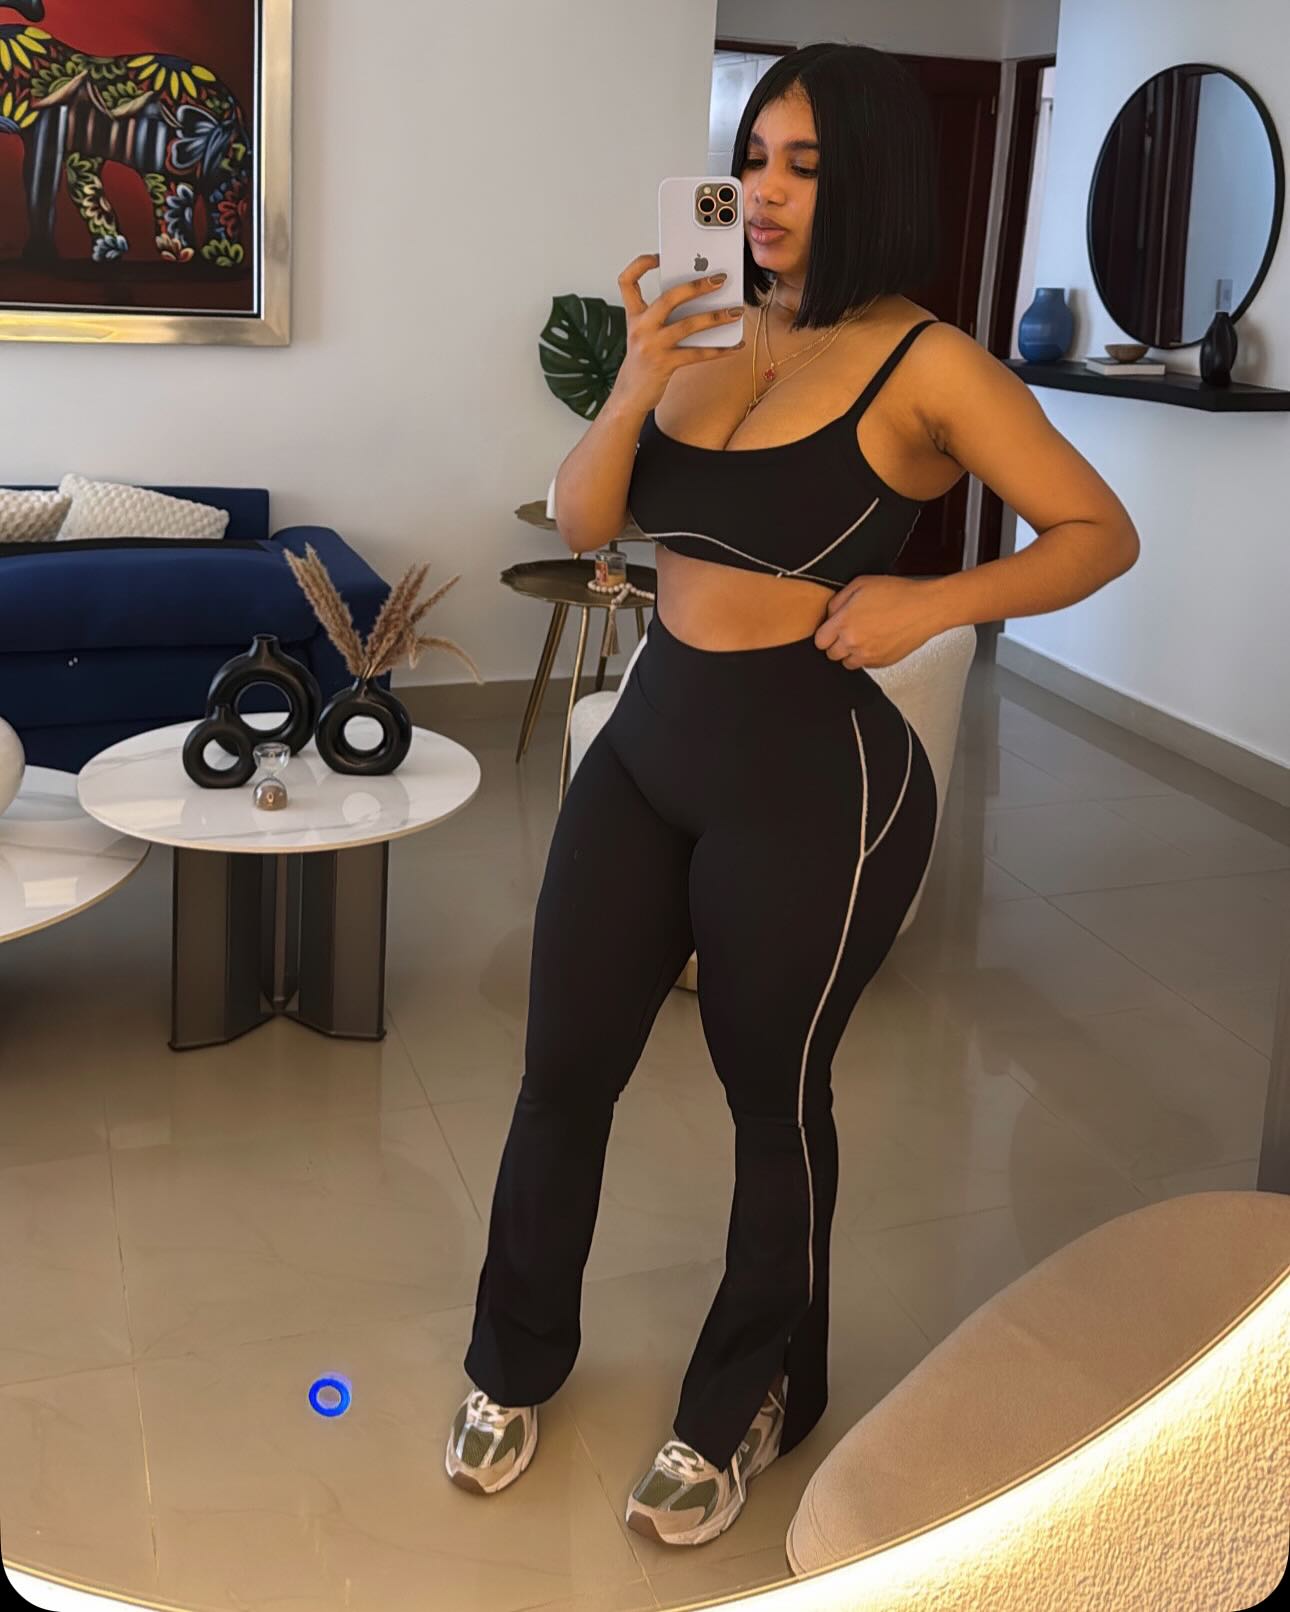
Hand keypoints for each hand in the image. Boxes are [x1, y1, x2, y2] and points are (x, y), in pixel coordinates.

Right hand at [612, 254, 746, 414]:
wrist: (630, 396)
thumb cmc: (643, 361)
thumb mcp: (645, 334)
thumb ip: (664, 316)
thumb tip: (700, 300)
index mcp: (634, 315)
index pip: (627, 281)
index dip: (641, 264)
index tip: (659, 256)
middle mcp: (640, 327)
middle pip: (669, 298)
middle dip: (696, 286)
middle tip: (720, 279)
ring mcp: (652, 346)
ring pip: (688, 325)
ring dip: (716, 317)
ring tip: (736, 311)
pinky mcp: (665, 364)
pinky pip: (697, 354)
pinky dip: (719, 350)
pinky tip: (734, 346)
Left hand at [814, 575, 945, 669]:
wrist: (926, 608)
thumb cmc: (898, 594)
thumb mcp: (861, 584)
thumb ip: (838, 600)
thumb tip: (830, 614)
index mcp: (844, 623)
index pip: (819, 641)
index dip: (825, 633)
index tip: (831, 629)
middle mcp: (854, 643)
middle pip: (831, 655)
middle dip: (837, 643)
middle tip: (849, 630)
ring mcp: (868, 656)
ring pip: (848, 663)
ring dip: (851, 652)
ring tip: (864, 636)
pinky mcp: (882, 663)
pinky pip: (866, 665)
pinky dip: (868, 656)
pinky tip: (877, 640)